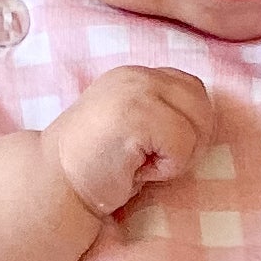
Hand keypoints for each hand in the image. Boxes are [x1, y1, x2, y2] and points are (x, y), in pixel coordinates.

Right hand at [48, 64, 215, 217]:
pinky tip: (135, 170)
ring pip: (198, 125)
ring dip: (178, 156)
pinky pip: (183, 146)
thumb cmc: (96, 167)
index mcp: (137, 75)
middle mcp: (138, 75)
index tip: (151, 148)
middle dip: (189, 141)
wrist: (54, 185)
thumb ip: (163, 111)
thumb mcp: (133, 125)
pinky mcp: (137, 115)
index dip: (186, 126)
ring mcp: (137, 91)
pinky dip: (166, 169)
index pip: (193, 90)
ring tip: (140, 162)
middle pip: (202, 105)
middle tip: (150, 160)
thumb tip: (206, 121)